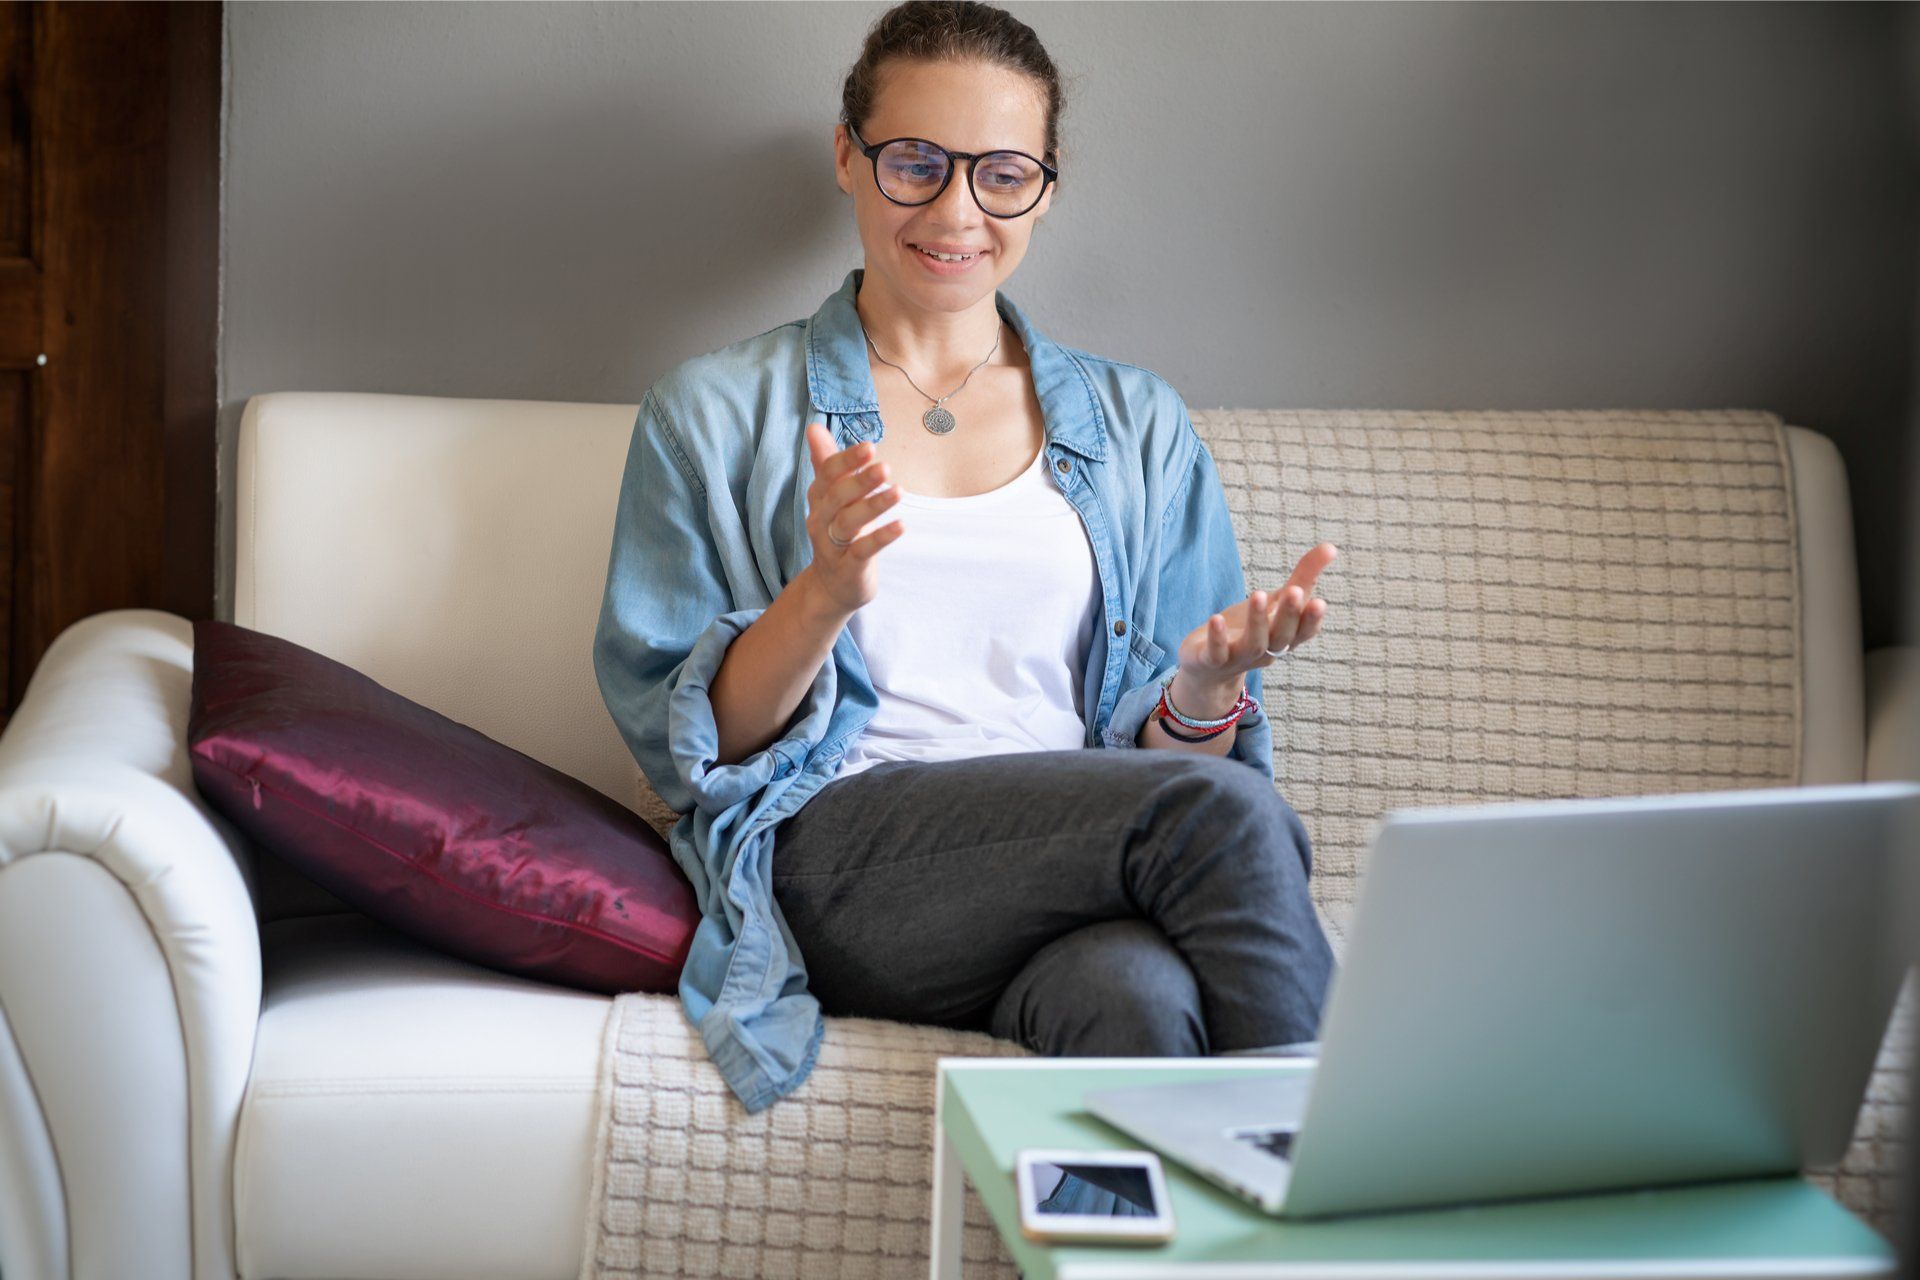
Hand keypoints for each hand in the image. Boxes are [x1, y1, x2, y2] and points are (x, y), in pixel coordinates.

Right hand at [800, 422, 904, 614]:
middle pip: (838, 497)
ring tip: (898, 491)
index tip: (870, 447)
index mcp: (820, 499)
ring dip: (874, 505)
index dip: (847, 460)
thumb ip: (826, 463)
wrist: (831, 585)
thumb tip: (813, 426)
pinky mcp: (849, 567)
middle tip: (885, 466)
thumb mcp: (831, 497)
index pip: (828, 474)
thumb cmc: (837, 532)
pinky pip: (863, 551)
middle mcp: (821, 520)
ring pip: (850, 522)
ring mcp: (833, 546)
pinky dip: (881, 538)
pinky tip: (901, 526)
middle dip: (861, 480)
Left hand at [1176, 542, 1336, 694]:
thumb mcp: (1276, 601)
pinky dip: (1217, 637)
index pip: (1303, 632)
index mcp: (1284, 637)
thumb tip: (1332, 547)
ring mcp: (1239, 657)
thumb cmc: (1250, 628)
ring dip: (1257, 620)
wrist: (1210, 668)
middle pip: (1281, 636)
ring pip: (1253, 643)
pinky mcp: (1211, 660)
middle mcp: (1266, 650)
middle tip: (1294, 591)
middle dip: (1289, 614)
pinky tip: (1216, 617)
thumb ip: (1303, 577)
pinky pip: (1216, 653)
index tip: (1320, 602)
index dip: (1311, 620)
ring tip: (1258, 594)